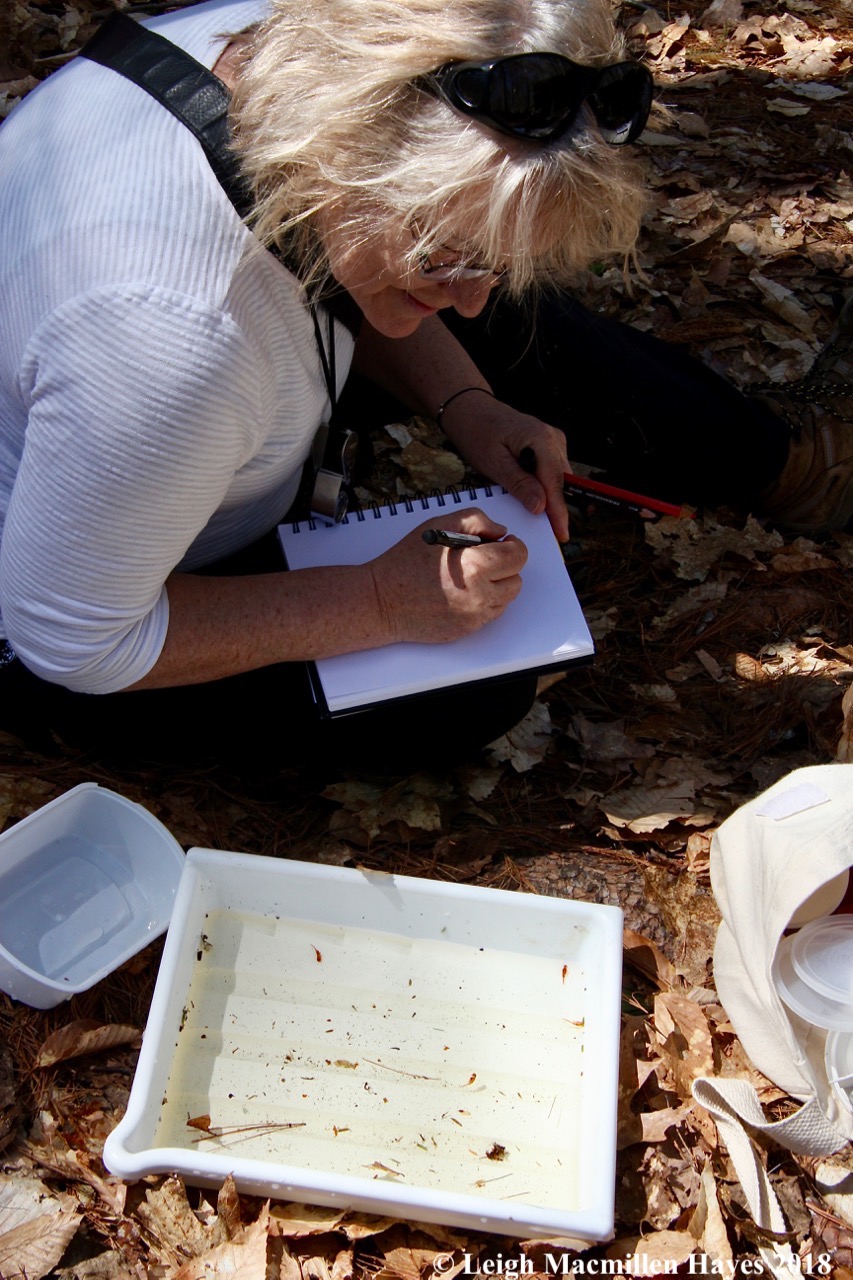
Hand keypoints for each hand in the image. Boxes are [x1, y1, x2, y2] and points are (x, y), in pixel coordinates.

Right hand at [368, 508, 527, 644]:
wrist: (383, 600)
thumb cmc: (406, 560)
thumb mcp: (439, 524)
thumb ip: (476, 520)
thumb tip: (500, 533)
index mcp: (476, 564)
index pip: (519, 556)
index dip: (513, 546)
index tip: (503, 543)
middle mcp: (480, 594)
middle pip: (516, 579)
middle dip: (505, 566)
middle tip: (484, 558)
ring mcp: (475, 616)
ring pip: (506, 599)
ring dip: (497, 585)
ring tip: (472, 576)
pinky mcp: (467, 630)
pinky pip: (490, 614)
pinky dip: (484, 602)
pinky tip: (463, 592)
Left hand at [439, 397, 569, 541]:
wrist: (471, 410)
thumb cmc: (478, 432)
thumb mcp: (493, 462)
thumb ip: (519, 484)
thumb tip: (540, 506)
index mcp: (541, 439)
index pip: (555, 482)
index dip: (559, 511)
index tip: (562, 533)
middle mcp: (553, 438)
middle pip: (561, 481)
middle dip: (557, 508)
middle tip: (554, 533)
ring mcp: (552, 440)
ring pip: (558, 477)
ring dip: (551, 498)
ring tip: (546, 521)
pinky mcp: (547, 445)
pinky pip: (551, 471)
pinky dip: (545, 486)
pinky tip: (535, 499)